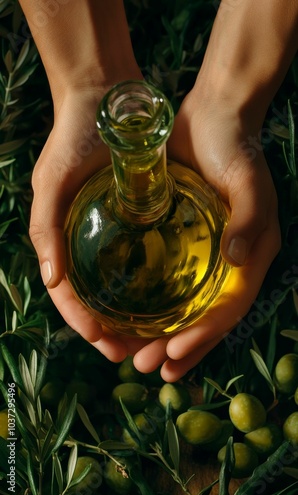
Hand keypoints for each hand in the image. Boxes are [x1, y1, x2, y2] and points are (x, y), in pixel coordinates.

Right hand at [29, 87, 144, 361]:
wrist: (105, 99)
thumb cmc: (72, 139)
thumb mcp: (50, 183)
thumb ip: (45, 230)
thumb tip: (52, 282)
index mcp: (61, 240)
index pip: (69, 294)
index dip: (83, 322)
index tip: (104, 342)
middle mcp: (85, 242)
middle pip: (95, 299)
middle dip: (109, 330)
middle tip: (131, 353)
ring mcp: (111, 232)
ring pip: (118, 288)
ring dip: (130, 317)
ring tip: (150, 339)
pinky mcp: (135, 219)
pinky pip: (141, 260)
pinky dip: (148, 286)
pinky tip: (165, 301)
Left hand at [131, 88, 280, 380]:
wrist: (212, 117)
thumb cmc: (235, 148)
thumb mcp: (248, 181)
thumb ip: (250, 221)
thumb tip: (238, 265)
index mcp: (252, 256)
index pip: (229, 308)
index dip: (203, 336)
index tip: (171, 357)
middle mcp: (231, 262)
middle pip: (205, 318)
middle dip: (177, 347)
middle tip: (143, 368)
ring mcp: (205, 254)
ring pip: (185, 308)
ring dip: (161, 335)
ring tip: (132, 356)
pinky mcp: (182, 241)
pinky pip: (170, 283)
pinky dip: (153, 306)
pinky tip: (131, 319)